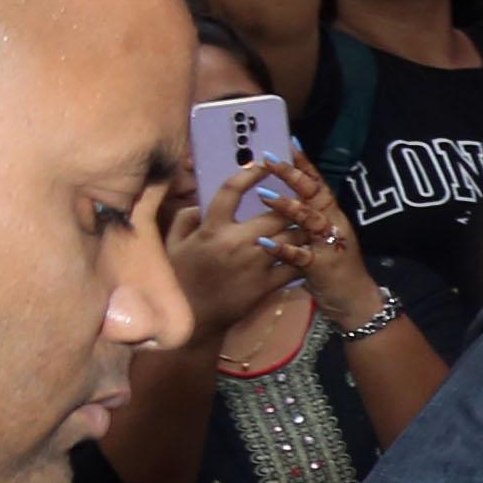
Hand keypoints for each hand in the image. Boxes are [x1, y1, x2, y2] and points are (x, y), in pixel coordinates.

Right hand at [165, 175, 300, 329]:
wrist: (192, 320)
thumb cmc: (180, 278)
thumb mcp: (172, 245)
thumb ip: (185, 219)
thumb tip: (201, 203)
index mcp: (211, 229)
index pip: (232, 190)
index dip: (251, 172)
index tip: (264, 163)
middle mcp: (235, 242)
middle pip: (276, 213)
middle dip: (292, 202)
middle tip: (300, 195)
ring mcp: (254, 264)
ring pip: (290, 236)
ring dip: (302, 227)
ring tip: (309, 219)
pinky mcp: (266, 285)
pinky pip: (293, 265)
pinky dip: (303, 254)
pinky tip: (306, 248)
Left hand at [242, 156, 380, 316]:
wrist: (354, 300)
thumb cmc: (333, 268)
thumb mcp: (324, 237)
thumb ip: (307, 219)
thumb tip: (284, 196)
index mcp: (332, 215)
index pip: (318, 183)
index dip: (304, 163)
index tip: (289, 141)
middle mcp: (333, 224)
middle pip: (314, 194)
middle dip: (292, 175)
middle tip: (270, 158)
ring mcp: (329, 244)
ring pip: (310, 220)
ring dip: (288, 207)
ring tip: (264, 195)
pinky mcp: (322, 267)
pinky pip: (302, 256)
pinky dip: (284, 249)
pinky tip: (267, 244)